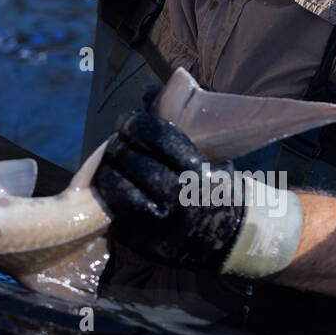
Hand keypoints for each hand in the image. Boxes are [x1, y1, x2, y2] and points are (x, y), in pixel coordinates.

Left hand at [95, 110, 245, 271]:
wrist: (227, 238)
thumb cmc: (212, 187)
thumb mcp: (207, 156)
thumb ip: (176, 125)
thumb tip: (149, 92)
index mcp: (196, 171)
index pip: (156, 135)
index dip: (135, 123)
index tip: (128, 121)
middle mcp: (177, 197)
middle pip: (129, 159)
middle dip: (119, 146)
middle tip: (119, 142)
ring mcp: (157, 223)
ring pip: (113, 187)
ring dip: (107, 170)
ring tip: (112, 163)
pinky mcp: (141, 242)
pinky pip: (111, 212)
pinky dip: (109, 196)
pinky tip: (115, 187)